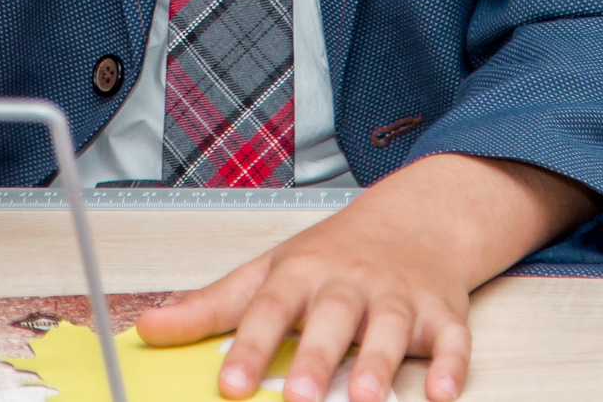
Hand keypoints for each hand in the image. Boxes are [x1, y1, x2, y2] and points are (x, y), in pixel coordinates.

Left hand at [134, 156, 594, 401]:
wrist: (415, 218)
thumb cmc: (333, 254)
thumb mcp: (268, 269)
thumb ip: (211, 306)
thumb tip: (149, 329)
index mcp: (302, 273)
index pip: (269, 310)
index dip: (249, 347)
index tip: (228, 382)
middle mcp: (350, 284)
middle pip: (332, 319)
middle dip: (316, 359)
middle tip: (298, 398)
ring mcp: (399, 297)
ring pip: (391, 329)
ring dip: (379, 364)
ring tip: (365, 399)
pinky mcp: (443, 313)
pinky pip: (452, 339)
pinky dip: (452, 365)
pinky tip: (444, 393)